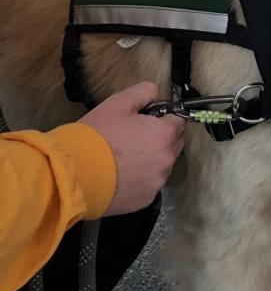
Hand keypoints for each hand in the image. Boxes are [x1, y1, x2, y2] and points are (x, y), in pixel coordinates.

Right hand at [79, 82, 183, 215]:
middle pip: (173, 144)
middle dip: (160, 139)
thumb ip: (144, 92)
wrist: (72, 175)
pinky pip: (149, 185)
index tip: (145, 121)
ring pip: (162, 165)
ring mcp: (158, 182)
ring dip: (151, 160)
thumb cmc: (96, 136)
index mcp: (165, 134)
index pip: (178, 121)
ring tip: (123, 159)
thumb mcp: (118, 103)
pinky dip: (140, 180)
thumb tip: (156, 93)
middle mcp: (167, 159)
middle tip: (132, 139)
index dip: (163, 119)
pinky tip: (120, 176)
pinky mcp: (146, 199)